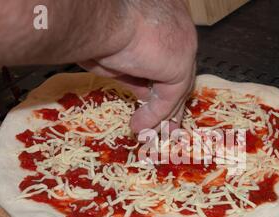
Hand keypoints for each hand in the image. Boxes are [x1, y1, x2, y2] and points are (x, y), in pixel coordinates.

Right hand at [80, 0, 196, 132]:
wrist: (95, 18)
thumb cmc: (96, 27)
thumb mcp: (117, 56)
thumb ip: (135, 74)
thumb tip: (143, 94)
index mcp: (166, 19)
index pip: (169, 56)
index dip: (160, 81)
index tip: (149, 99)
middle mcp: (180, 28)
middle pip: (179, 73)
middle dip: (170, 103)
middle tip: (164, 125)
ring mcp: (183, 44)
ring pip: (177, 87)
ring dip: (163, 114)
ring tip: (148, 135)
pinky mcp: (179, 63)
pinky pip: (169, 96)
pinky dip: (155, 114)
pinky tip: (140, 126)